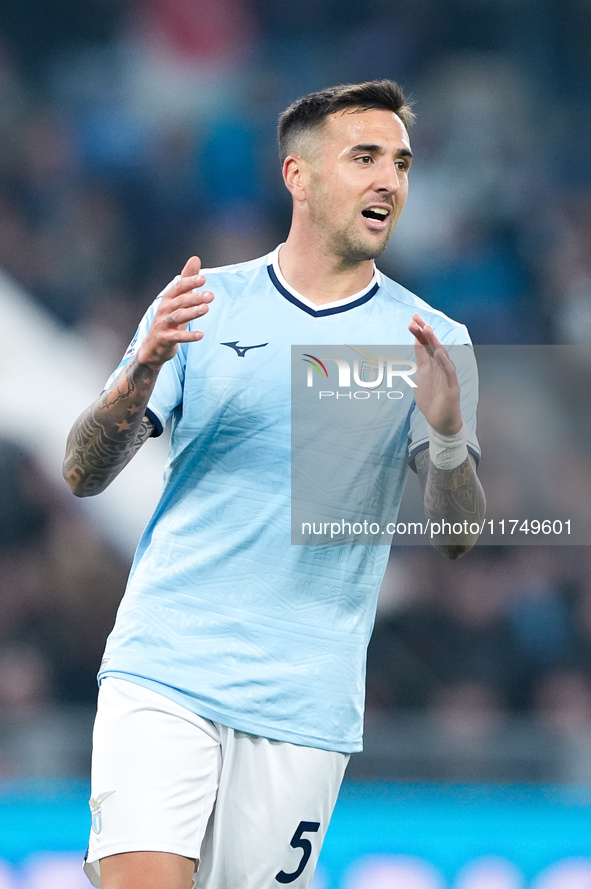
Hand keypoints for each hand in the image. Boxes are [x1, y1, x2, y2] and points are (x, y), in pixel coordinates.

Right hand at [137, 256, 213, 368]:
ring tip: (206, 309)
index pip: (178, 287)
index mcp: (168, 299)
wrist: (153, 348)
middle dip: (195, 297)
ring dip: (192, 312)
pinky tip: (201, 335)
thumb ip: (187, 280)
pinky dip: (188, 335)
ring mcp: (163, 324)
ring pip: (178, 316)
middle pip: (180, 301)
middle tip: (211, 295)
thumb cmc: (169, 320)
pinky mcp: (164, 339)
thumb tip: (195, 258)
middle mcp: (164, 309)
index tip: (203, 279)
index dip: (189, 282)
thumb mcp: (178, 300)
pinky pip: (177, 336)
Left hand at [408, 313, 461, 434]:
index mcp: (432, 363)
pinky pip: (449, 371)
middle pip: (433, 345)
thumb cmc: (431, 398)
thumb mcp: (421, 374)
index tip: (412, 318)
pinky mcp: (452, 385)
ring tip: (427, 329)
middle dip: (425, 331)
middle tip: (416, 319)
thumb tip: (417, 340)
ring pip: (442, 354)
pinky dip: (444, 361)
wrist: (440, 421)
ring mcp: (447, 374)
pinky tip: (438, 352)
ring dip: (434, 342)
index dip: (419, 331)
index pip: (426, 343)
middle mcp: (441, 365)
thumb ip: (421, 358)